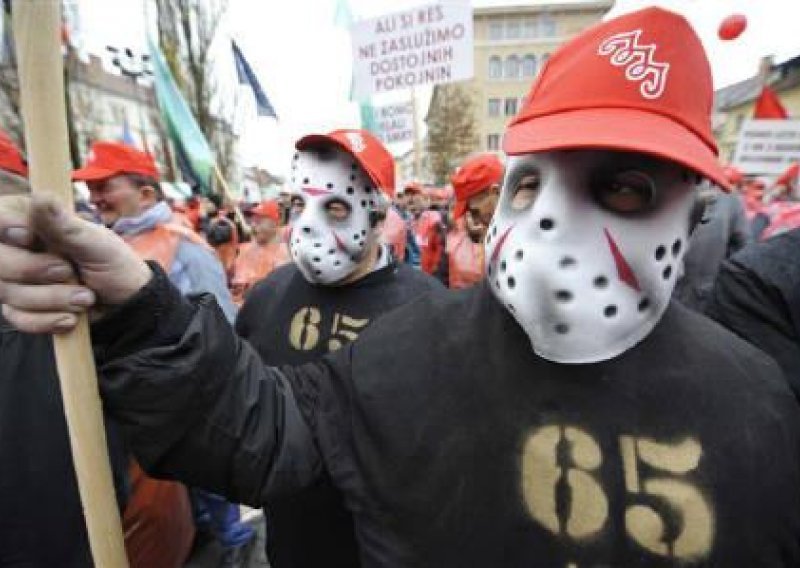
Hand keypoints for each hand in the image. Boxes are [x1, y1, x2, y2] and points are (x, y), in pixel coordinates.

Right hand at [0, 195, 151, 332]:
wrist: (125, 304)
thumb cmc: (113, 264)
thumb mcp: (96, 243)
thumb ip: (65, 226)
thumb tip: (41, 197)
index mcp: (30, 219)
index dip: (4, 228)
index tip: (29, 238)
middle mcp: (15, 247)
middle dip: (33, 270)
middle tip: (68, 271)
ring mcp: (13, 279)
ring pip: (5, 291)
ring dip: (51, 299)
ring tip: (85, 297)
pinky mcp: (18, 307)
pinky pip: (17, 317)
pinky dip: (48, 319)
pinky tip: (71, 317)